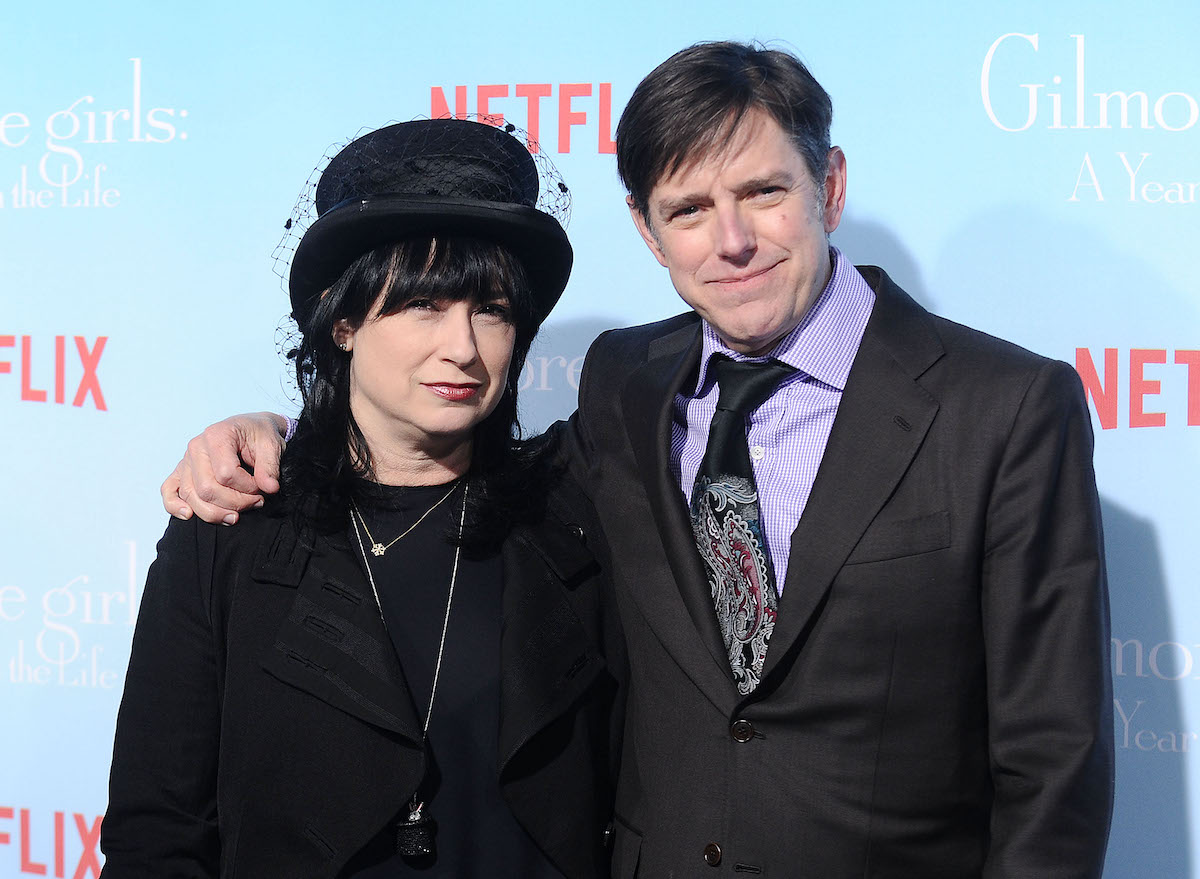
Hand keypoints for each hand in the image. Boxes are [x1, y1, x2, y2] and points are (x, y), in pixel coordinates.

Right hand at [161, 412, 288, 523]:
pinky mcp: (182, 472)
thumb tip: (270, 488)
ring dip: (215, 512)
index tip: (264, 488)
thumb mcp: (272, 445)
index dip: (248, 488)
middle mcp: (196, 447)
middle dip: (235, 503)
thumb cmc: (259, 435)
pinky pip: (169, 490)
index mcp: (216, 435)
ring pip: (191, 496)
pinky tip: (188, 514)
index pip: (226, 474)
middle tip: (257, 502)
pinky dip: (174, 505)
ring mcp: (186, 460)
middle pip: (207, 488)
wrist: (251, 430)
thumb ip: (270, 467)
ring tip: (237, 515)